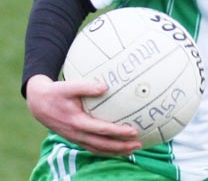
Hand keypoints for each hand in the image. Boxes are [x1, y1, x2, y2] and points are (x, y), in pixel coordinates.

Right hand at [26, 74, 141, 155]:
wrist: (39, 103)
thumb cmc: (56, 92)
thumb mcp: (69, 86)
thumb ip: (87, 86)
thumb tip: (105, 86)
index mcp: (77, 122)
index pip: (102, 130)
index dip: (118, 132)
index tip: (133, 131)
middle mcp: (77, 134)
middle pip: (102, 145)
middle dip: (121, 147)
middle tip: (138, 145)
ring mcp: (76, 138)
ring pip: (98, 149)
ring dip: (116, 151)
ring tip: (132, 150)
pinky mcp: (76, 138)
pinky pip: (93, 148)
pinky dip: (106, 150)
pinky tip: (117, 148)